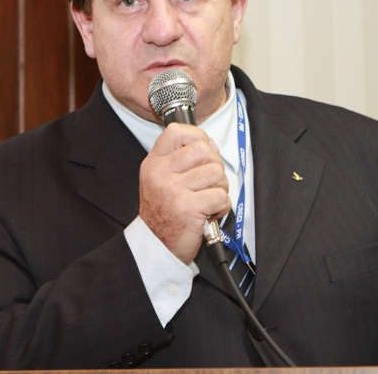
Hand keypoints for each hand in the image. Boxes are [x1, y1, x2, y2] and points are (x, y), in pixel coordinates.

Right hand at [139, 123, 231, 263]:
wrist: (156, 245)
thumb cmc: (164, 213)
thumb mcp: (161, 180)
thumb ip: (182, 160)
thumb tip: (211, 144)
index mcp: (154, 163)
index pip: (177, 132)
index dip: (198, 137)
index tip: (204, 151)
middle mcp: (161, 174)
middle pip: (203, 150)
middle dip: (215, 165)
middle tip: (210, 182)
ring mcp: (173, 190)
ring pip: (216, 173)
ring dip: (220, 188)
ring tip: (209, 199)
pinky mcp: (188, 208)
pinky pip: (220, 196)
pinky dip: (222, 206)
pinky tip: (211, 212)